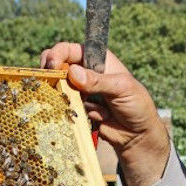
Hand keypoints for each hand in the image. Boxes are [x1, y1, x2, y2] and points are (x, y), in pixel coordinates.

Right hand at [41, 43, 169, 185]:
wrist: (137, 135)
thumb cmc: (137, 106)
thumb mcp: (121, 89)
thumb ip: (98, 81)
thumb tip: (73, 73)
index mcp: (98, 59)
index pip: (71, 49)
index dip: (58, 54)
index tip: (53, 65)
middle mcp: (86, 72)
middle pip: (58, 65)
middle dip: (51, 73)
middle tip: (48, 82)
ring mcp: (80, 91)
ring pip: (58, 87)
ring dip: (61, 96)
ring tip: (78, 105)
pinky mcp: (77, 109)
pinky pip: (64, 107)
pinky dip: (69, 111)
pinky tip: (89, 117)